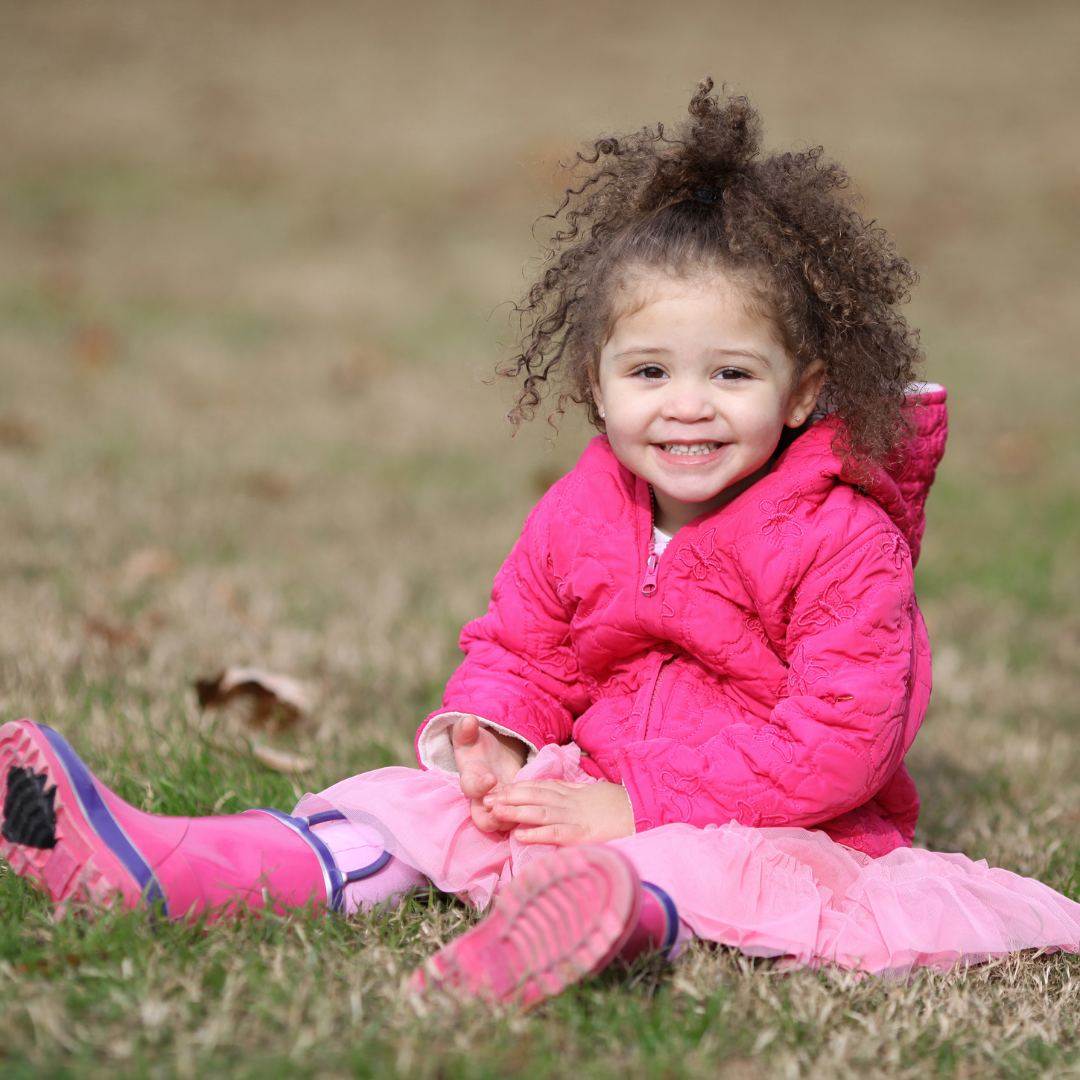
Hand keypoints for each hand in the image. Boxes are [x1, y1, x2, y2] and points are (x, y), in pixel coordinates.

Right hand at [452, 715, 527, 832]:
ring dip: (515, 821)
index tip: (491, 778)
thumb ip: (466, 729)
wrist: (490, 754)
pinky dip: (531, 816)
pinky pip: (521, 818)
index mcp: (469, 780)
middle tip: (506, 811)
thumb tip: (469, 720)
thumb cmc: (475, 745)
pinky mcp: (516, 806)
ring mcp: (500, 805)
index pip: (470, 789)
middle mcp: (482, 798)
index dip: (479, 786)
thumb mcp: (469, 735)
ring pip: (504, 825)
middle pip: (483, 820)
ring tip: (529, 812)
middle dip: (494, 819)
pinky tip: (544, 807)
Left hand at [484, 779, 634, 844]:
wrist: (645, 812)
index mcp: (572, 793)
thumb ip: (572, 794)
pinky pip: (557, 833)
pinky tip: (519, 835)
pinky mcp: (583, 834)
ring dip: (515, 811)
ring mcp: (576, 817)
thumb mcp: (593, 795)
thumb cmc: (619, 806)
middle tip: (485, 798)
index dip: (516, 788)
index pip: (539, 787)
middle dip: (509, 797)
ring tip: (494, 812)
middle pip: (534, 796)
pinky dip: (537, 833)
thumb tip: (551, 794)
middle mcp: (570, 802)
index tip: (496, 789)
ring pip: (540, 811)